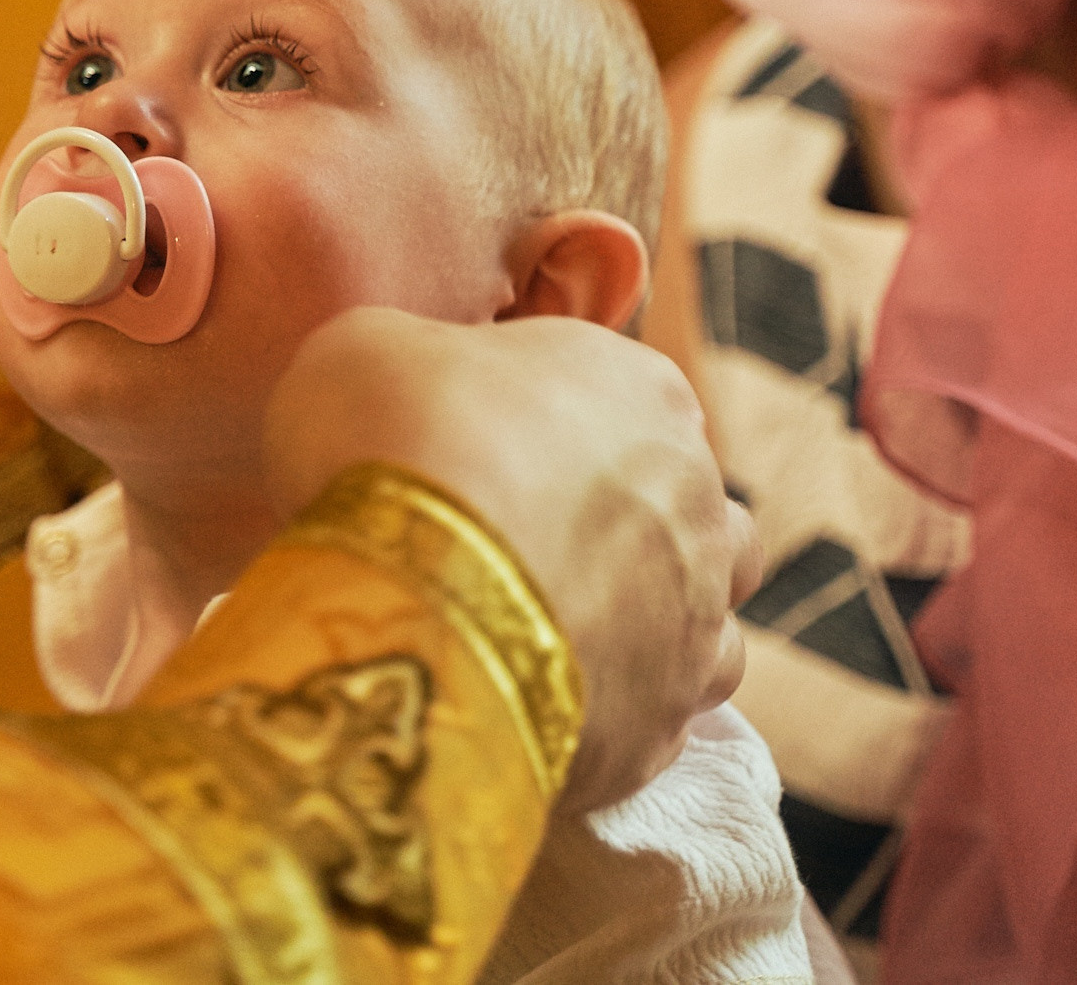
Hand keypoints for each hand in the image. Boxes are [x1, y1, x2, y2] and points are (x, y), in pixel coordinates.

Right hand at [262, 306, 757, 813]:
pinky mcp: (661, 723)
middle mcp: (694, 499)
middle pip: (695, 518)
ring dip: (651, 639)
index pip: (639, 403)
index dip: (573, 438)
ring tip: (556, 652)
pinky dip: (612, 722)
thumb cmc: (395, 441)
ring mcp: (692, 619)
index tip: (506, 464)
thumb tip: (402, 392)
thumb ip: (409, 363)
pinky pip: (656, 725)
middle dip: (638, 540)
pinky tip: (542, 715)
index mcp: (641, 389)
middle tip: (540, 562)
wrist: (413, 593)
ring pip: (710, 632)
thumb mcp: (366, 351)